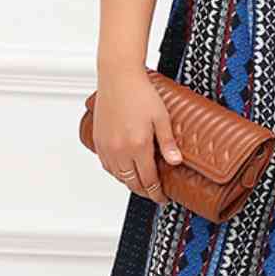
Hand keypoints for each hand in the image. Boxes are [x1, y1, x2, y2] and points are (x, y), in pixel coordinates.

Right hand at [91, 70, 182, 203]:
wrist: (118, 77)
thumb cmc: (140, 93)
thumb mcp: (162, 118)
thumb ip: (168, 143)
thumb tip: (176, 163)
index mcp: (137, 146)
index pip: (148, 181)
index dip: (157, 193)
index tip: (163, 198)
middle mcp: (119, 150)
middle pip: (132, 183)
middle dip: (145, 192)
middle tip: (155, 194)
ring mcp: (107, 146)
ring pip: (118, 177)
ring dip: (130, 184)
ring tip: (142, 184)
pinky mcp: (98, 141)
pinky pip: (107, 166)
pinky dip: (117, 173)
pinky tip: (125, 171)